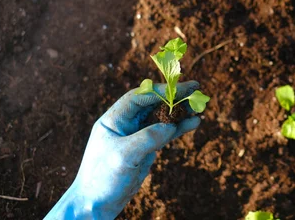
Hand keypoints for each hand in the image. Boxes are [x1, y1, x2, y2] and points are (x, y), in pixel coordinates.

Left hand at [44, 82, 201, 219]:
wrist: (95, 205)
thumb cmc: (102, 178)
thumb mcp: (123, 156)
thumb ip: (147, 138)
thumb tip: (170, 125)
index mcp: (114, 119)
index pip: (139, 97)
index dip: (161, 90)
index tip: (181, 88)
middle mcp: (126, 124)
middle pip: (153, 103)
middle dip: (174, 97)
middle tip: (196, 90)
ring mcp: (137, 136)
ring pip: (162, 117)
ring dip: (180, 111)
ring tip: (199, 106)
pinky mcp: (146, 148)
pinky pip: (166, 133)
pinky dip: (180, 127)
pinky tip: (194, 123)